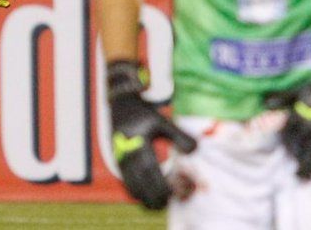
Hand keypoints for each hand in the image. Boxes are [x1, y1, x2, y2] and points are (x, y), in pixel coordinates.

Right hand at [107, 61, 196, 209]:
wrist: (120, 105)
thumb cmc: (144, 114)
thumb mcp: (162, 121)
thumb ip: (179, 136)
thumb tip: (194, 151)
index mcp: (138, 142)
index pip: (149, 169)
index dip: (159, 184)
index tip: (171, 193)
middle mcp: (127, 152)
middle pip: (139, 181)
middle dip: (152, 196)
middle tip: (165, 204)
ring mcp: (120, 157)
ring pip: (130, 184)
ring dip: (143, 197)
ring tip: (157, 204)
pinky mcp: (117, 160)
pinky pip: (125, 181)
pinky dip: (135, 191)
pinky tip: (146, 195)